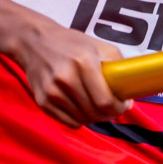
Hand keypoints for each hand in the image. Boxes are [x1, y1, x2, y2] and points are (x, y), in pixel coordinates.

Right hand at [10, 13, 129, 128]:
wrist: (34, 41)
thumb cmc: (71, 44)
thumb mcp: (99, 46)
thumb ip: (118, 67)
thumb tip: (129, 94)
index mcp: (84, 62)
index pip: (105, 102)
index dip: (118, 108)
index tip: (122, 104)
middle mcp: (66, 78)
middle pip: (95, 114)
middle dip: (108, 113)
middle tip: (111, 105)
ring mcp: (52, 91)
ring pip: (83, 120)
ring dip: (93, 116)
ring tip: (93, 101)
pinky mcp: (42, 101)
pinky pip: (69, 122)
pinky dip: (78, 118)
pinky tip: (78, 104)